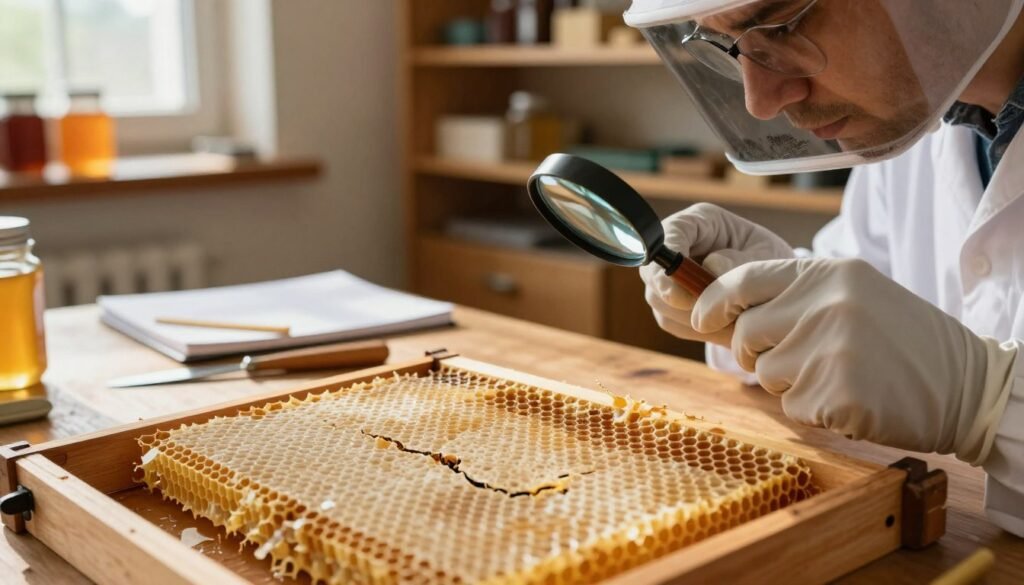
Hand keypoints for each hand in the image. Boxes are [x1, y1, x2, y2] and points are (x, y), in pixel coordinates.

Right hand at [640, 203, 793, 346]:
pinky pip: (670, 320)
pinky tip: (723, 328)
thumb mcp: (766, 255)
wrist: (773, 285)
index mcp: (700, 222)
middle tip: (713, 314)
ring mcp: (667, 275)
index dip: (669, 259)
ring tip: (729, 324)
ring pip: (658, 300)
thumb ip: (741, 261)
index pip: (670, 233)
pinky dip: (695, 329)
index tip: (680, 287)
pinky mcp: (668, 302)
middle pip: (653, 271)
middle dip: (678, 297)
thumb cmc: (769, 261)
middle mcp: (676, 246)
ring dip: (690, 317)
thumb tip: (711, 269)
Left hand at [691, 257, 1016, 462]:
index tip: (700, 319)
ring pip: (766, 374)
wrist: (966, 384)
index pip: (742, 280)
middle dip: (754, 353)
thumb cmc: (902, 341)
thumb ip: (794, 296)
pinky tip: (851, 399)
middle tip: (794, 361)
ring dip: (790, 384)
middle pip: (745, 334)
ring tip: (837, 375)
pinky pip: (792, 407)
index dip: (711, 302)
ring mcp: (830, 349)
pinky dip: (814, 411)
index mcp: (828, 273)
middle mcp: (826, 305)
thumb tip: (721, 308)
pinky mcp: (836, 394)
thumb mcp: (852, 295)